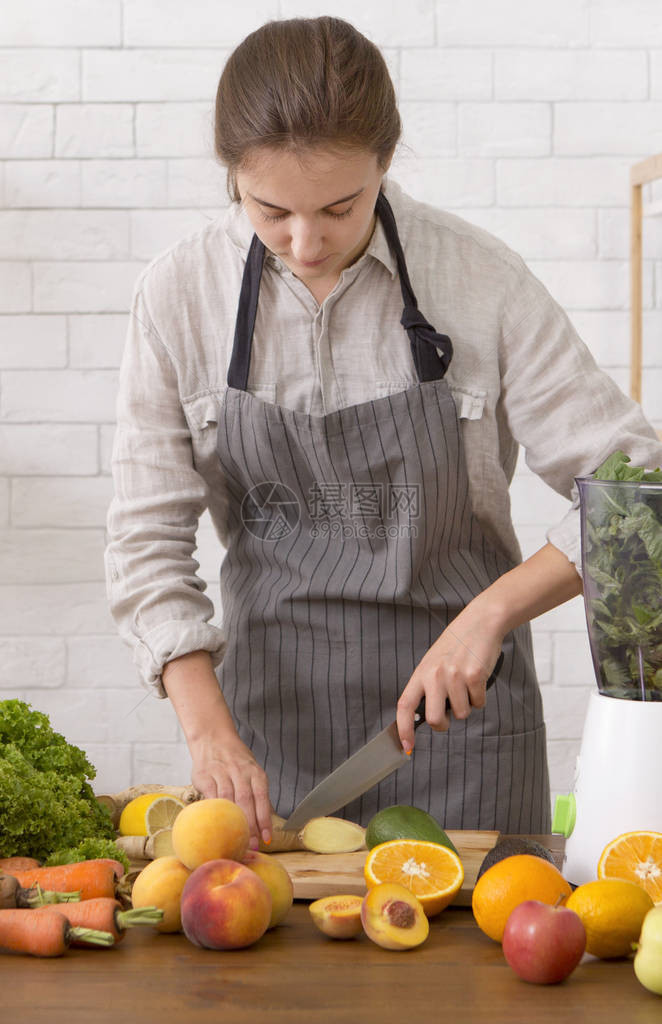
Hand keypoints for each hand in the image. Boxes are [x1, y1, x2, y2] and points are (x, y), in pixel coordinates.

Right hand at [190, 734, 272, 849]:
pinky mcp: (205, 775)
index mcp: (255, 772)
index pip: (262, 798)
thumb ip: (258, 793)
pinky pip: (210, 795)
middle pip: (246, 801)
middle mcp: (240, 771)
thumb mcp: (252, 771)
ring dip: (232, 821)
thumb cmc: (236, 760)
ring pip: (229, 799)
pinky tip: (217, 824)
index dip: (264, 820)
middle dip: (250, 826)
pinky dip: (215, 811)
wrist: (213, 738)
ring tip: (235, 840)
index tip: (266, 839)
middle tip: (251, 846)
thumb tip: (266, 821)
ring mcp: (221, 772)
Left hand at [396, 608, 502, 753]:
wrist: (480, 622)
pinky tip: (478, 678)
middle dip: (444, 725)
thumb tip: (426, 717)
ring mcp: (454, 676)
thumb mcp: (433, 663)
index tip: (406, 747)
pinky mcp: (475, 675)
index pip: (405, 706)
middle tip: (449, 714)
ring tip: (466, 683)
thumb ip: (427, 687)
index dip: (403, 729)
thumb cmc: (456, 645)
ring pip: (461, 714)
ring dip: (466, 705)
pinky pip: (478, 704)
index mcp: (421, 673)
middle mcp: (435, 675)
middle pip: (435, 720)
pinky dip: (480, 697)